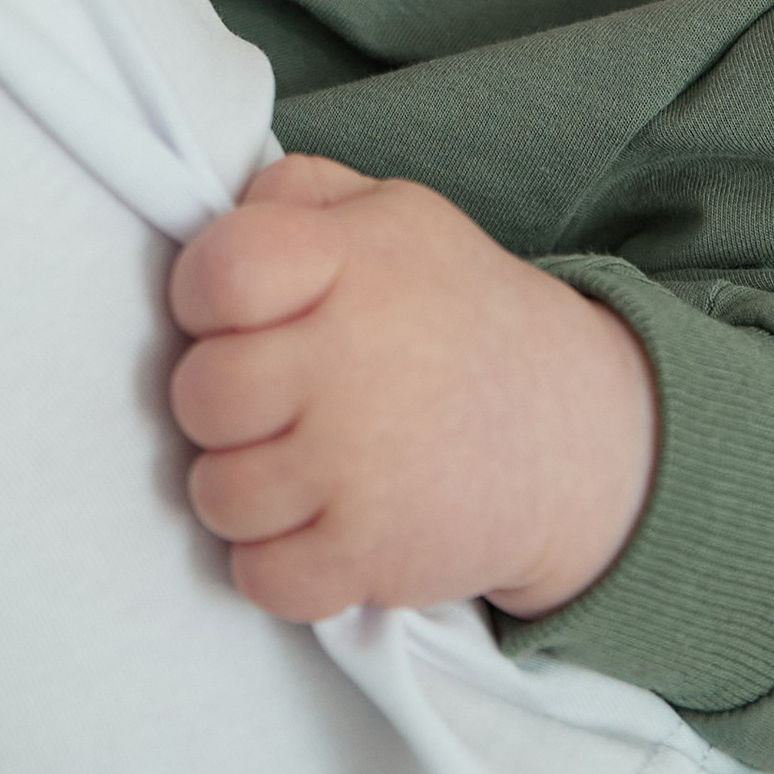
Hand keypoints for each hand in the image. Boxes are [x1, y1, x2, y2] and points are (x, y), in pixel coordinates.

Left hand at [166, 156, 657, 620]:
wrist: (574, 432)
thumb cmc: (452, 315)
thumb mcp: (391, 215)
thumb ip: (292, 196)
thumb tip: (207, 219)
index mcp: (354, 261)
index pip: (217, 273)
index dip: (203, 299)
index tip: (240, 317)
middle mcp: (354, 359)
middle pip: (199, 396)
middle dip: (224, 405)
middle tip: (277, 402)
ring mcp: (361, 466)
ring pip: (217, 495)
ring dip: (247, 487)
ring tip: (302, 464)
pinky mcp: (374, 556)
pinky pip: (261, 577)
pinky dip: (280, 565)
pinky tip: (320, 525)